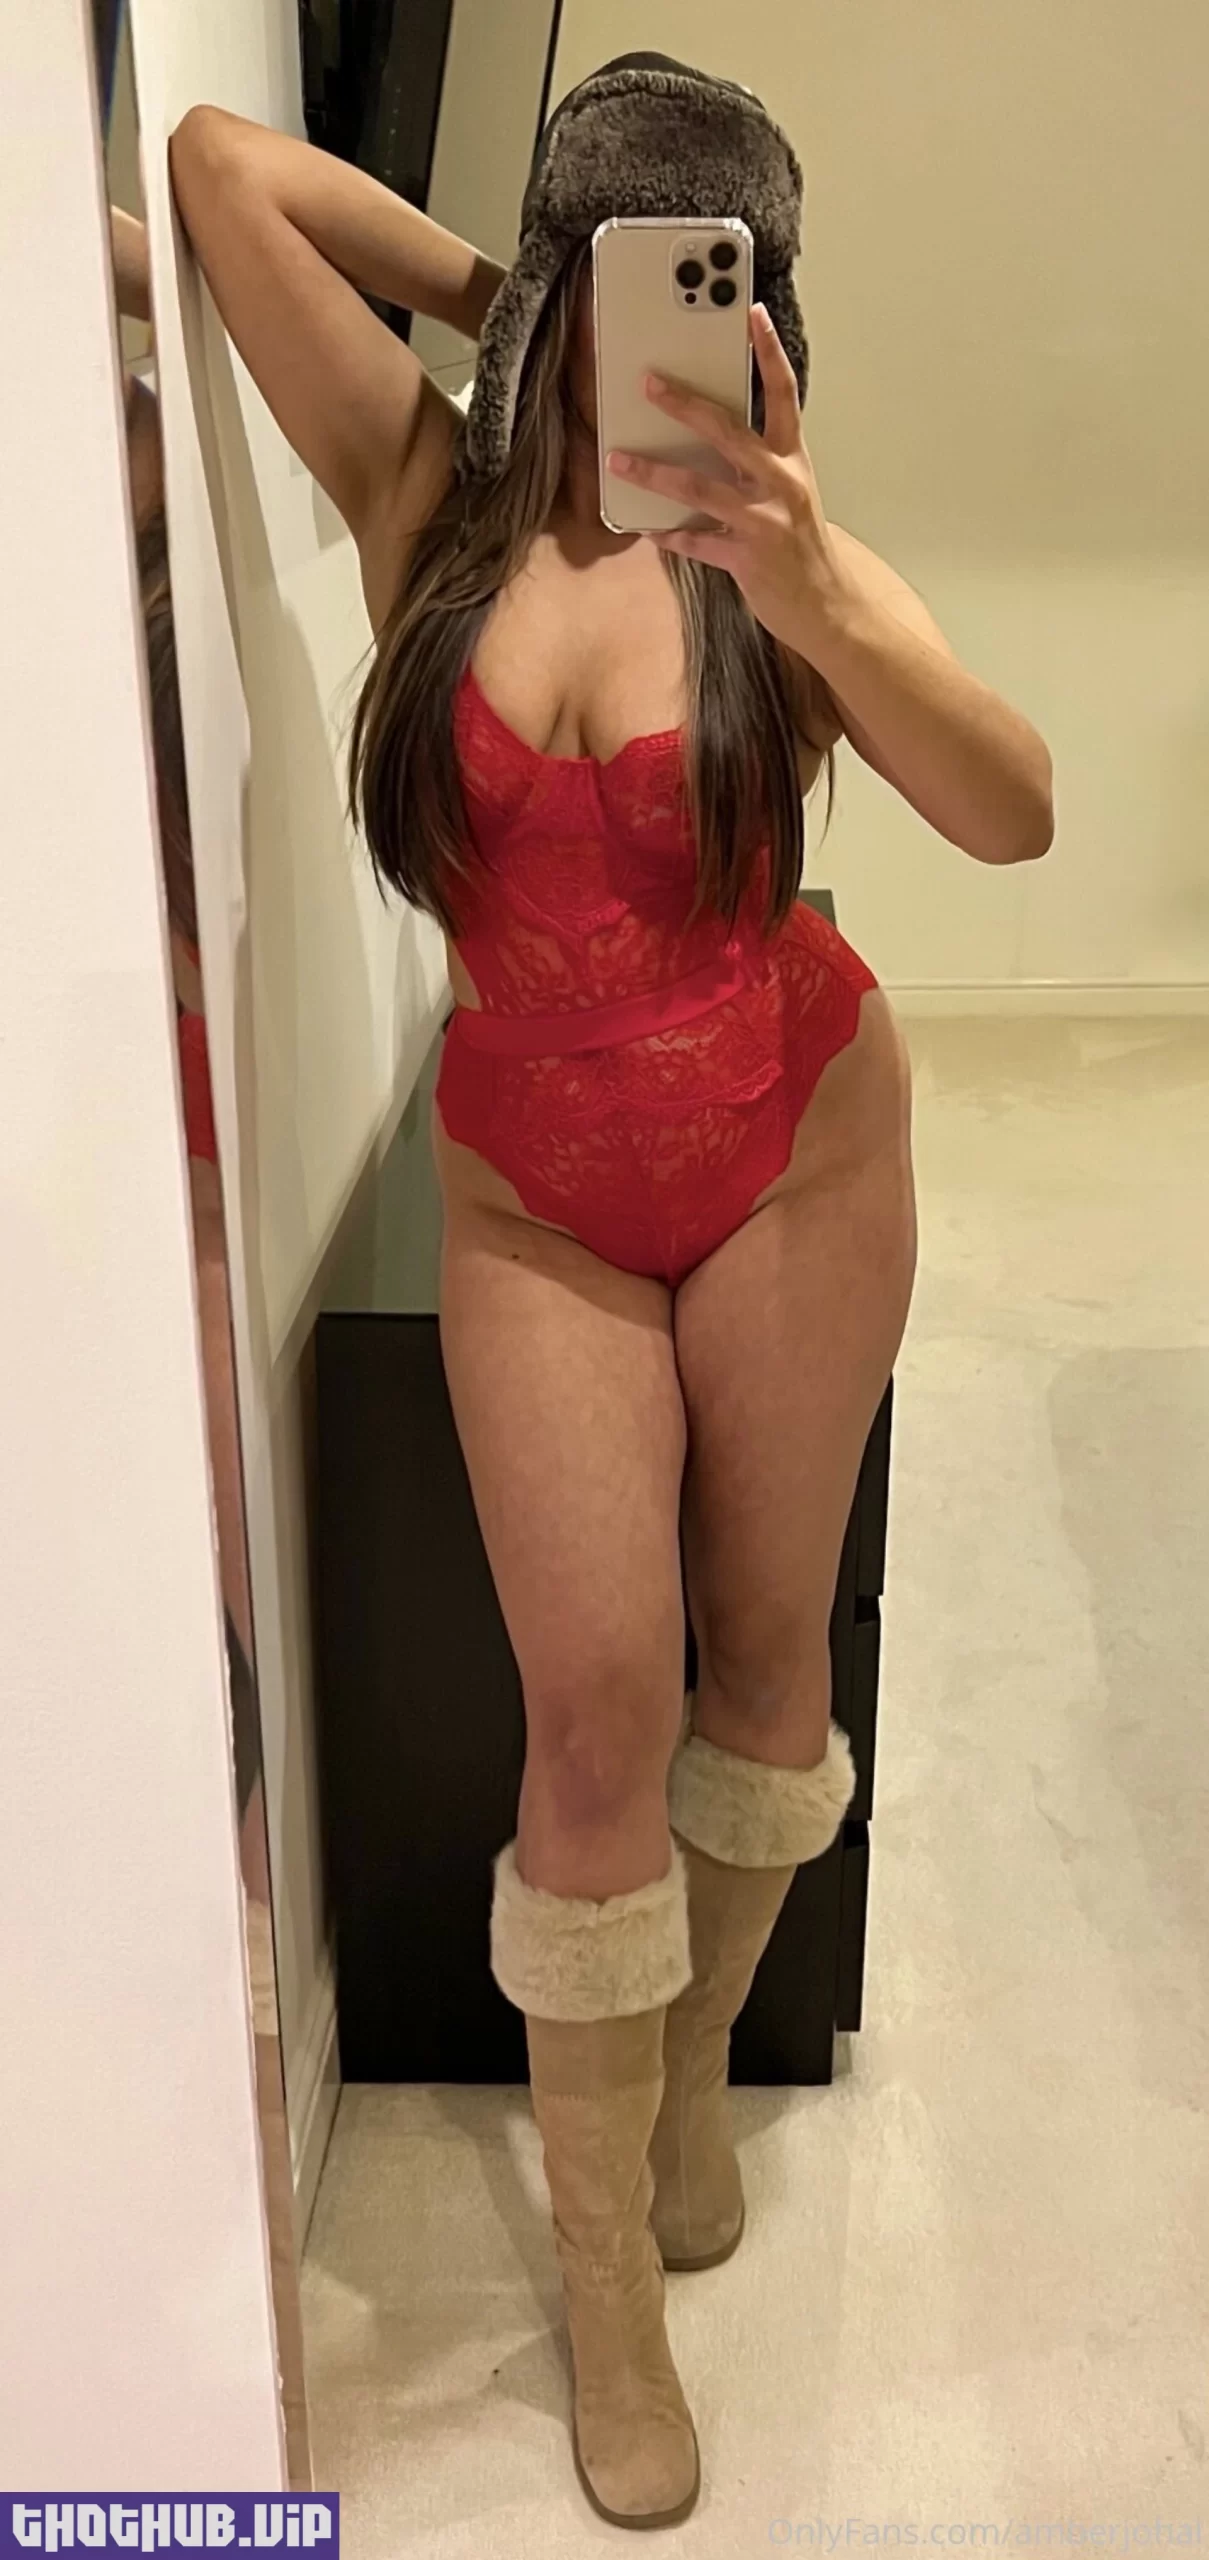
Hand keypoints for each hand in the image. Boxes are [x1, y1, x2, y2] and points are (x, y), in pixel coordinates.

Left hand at [606, 304, 853, 656]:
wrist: (826, 603)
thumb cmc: (801, 543)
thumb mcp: (790, 491)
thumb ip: (757, 460)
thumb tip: (708, 433)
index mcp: (793, 459)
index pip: (783, 393)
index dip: (769, 352)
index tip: (752, 314)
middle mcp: (781, 483)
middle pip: (728, 432)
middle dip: (684, 405)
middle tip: (650, 383)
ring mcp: (764, 522)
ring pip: (699, 488)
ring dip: (654, 473)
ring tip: (619, 460)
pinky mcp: (746, 559)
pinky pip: (696, 542)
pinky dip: (668, 534)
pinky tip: (646, 527)